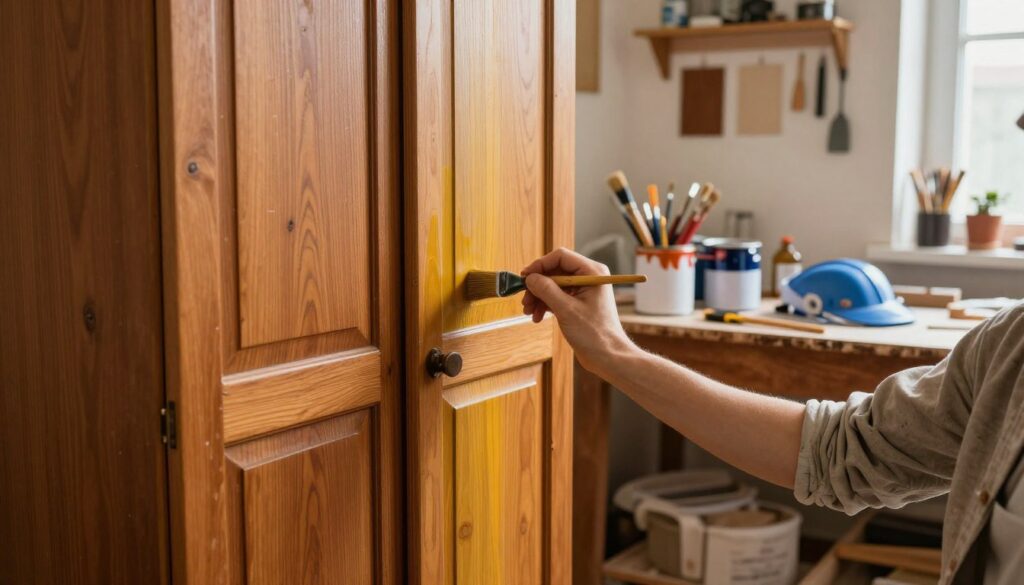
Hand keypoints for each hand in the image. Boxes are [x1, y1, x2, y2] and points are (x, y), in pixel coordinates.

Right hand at [521, 248, 635, 374]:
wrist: (607, 357)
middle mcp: (588, 277)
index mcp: (592, 272)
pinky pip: (556, 297)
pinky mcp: (578, 303)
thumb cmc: (595, 334)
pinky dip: (545, 305)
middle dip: (538, 285)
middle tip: (525, 299)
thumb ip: (546, 290)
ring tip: (529, 312)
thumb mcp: (566, 309)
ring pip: (553, 285)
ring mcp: (583, 290)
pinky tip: (537, 317)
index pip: (561, 257)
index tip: (525, 277)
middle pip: (555, 271)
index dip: (540, 265)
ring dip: (539, 297)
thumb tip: (530, 278)